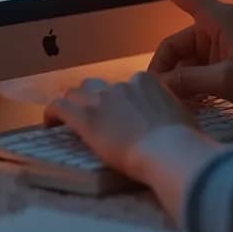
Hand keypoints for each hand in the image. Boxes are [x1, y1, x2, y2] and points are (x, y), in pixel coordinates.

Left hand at [44, 73, 193, 178]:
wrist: (167, 150)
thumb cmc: (182, 140)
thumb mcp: (182, 116)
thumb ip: (170, 110)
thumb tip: (172, 118)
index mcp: (145, 81)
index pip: (126, 85)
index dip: (119, 100)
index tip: (118, 114)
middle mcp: (121, 85)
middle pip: (98, 86)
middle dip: (93, 100)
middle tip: (94, 118)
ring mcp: (100, 99)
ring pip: (76, 93)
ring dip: (73, 105)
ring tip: (70, 120)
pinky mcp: (83, 116)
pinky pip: (58, 107)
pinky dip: (52, 114)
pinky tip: (50, 124)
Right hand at [111, 0, 232, 111]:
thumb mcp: (227, 82)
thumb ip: (188, 81)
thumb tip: (158, 85)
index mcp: (216, 17)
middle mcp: (215, 25)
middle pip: (173, 44)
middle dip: (164, 70)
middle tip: (160, 99)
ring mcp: (221, 43)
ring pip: (183, 60)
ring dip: (179, 82)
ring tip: (181, 107)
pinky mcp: (226, 59)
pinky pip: (197, 69)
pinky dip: (191, 86)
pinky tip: (191, 106)